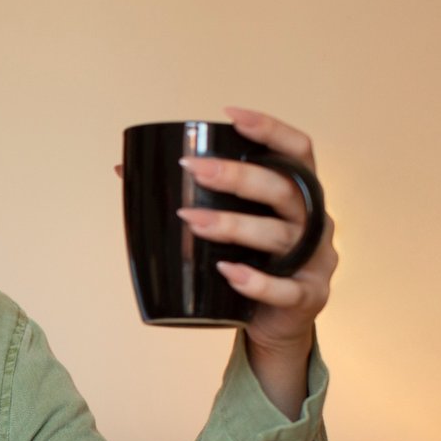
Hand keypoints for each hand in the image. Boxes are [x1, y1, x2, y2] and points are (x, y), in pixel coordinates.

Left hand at [174, 108, 337, 412]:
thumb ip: (194, 197)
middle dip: (238, 176)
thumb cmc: (249, 262)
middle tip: (193, 169)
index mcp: (300, 195)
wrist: (273, 324)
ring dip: (234, 225)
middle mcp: (316, 222)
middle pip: (285, 188)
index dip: (270, 129)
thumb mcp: (230, 227)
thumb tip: (124, 171)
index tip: (229, 115)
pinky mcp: (309, 297)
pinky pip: (285, 289)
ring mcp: (317, 261)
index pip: (298, 150)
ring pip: (280, 235)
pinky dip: (256, 281)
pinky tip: (227, 271)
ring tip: (191, 220)